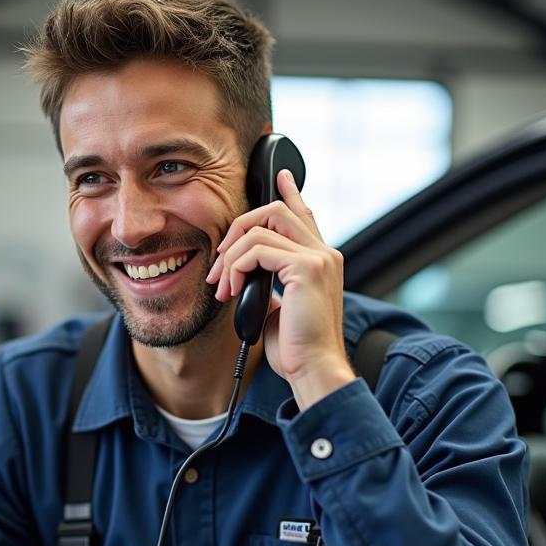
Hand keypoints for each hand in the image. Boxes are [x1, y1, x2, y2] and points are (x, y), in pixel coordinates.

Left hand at [206, 169, 355, 409]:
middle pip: (276, 211)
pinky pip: (257, 250)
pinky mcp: (307, 268)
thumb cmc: (298, 348)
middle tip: (220, 262)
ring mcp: (318, 258)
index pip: (305, 215)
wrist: (313, 369)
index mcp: (322, 261)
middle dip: (240, 228)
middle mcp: (325, 254)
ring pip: (261, 227)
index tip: (280, 176)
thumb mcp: (281, 307)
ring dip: (230, 256)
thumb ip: (272, 284)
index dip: (290, 193)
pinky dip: (236, 267)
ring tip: (222, 286)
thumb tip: (249, 278)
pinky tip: (232, 290)